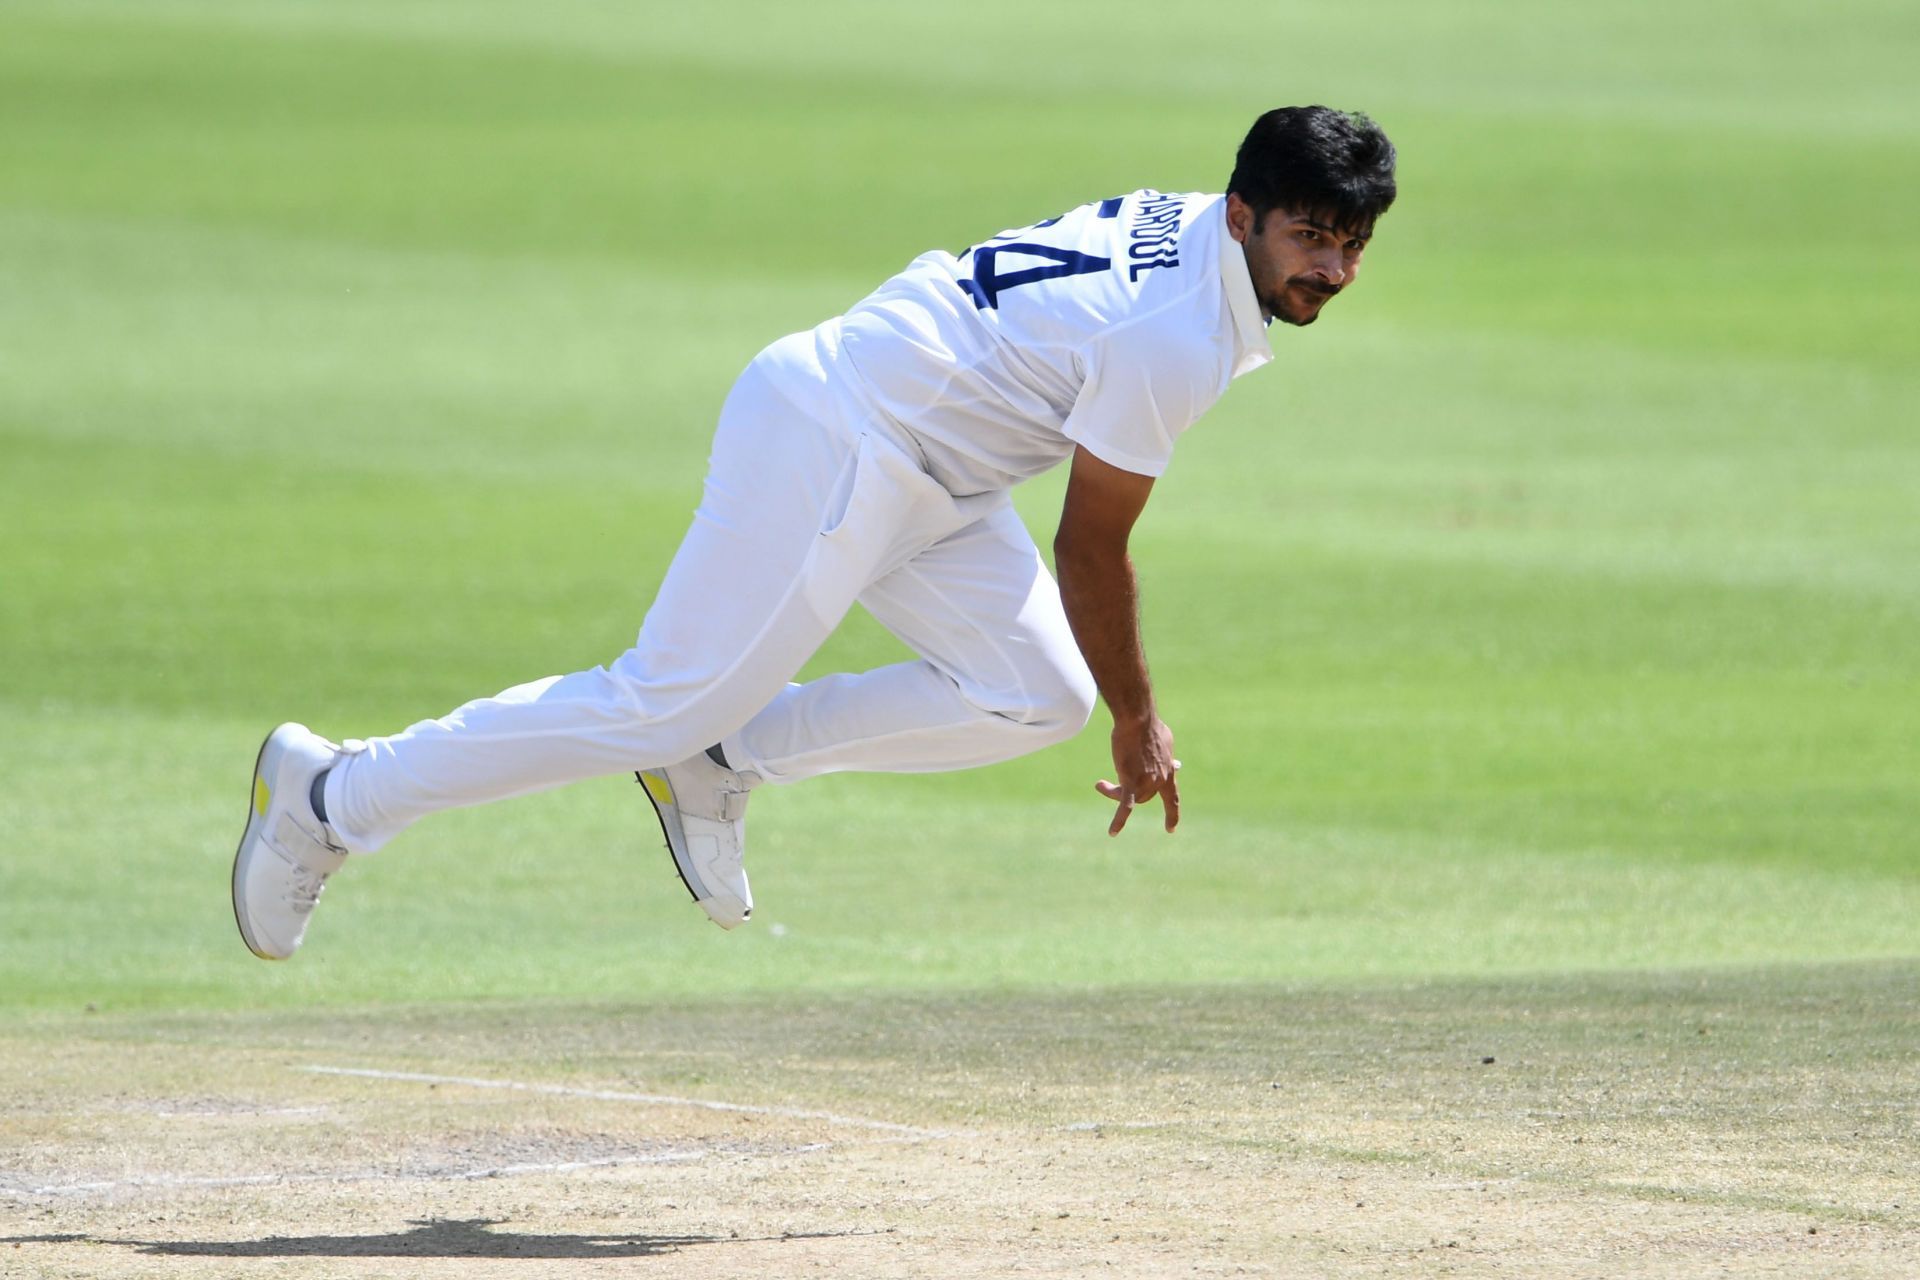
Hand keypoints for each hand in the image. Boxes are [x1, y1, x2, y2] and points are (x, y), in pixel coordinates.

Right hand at [1094, 716, 1179, 835]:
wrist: (1138, 720)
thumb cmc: (1150, 726)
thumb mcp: (1165, 741)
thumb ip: (1167, 755)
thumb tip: (1173, 762)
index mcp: (1169, 772)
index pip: (1172, 797)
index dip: (1172, 813)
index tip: (1170, 828)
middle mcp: (1161, 780)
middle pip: (1143, 796)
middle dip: (1128, 790)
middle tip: (1109, 783)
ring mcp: (1147, 782)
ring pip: (1130, 798)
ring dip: (1114, 792)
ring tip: (1100, 784)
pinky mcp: (1131, 781)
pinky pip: (1124, 805)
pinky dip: (1119, 820)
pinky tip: (1113, 832)